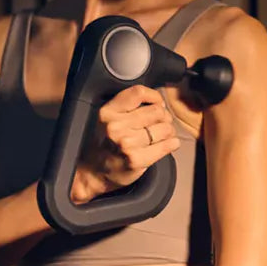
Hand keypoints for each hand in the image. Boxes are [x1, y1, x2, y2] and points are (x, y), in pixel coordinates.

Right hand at [70, 85, 180, 204]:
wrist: (94, 172)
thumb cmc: (106, 144)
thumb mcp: (109, 119)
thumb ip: (129, 107)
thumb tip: (160, 103)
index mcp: (108, 112)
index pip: (139, 93)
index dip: (154, 97)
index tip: (158, 104)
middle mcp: (115, 126)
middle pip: (157, 111)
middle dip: (163, 118)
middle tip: (159, 125)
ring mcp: (125, 143)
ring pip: (165, 128)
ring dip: (168, 132)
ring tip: (161, 136)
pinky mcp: (135, 159)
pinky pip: (166, 145)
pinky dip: (172, 144)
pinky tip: (168, 144)